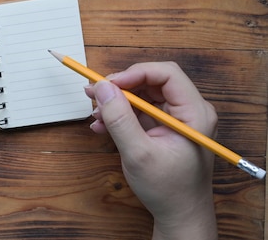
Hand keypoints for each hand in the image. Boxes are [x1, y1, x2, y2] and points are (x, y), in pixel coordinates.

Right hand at [86, 62, 217, 239]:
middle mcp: (188, 111)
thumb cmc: (168, 190)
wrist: (179, 216)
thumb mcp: (139, 154)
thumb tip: (102, 88)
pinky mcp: (164, 127)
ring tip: (96, 115)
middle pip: (152, 81)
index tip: (108, 83)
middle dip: (120, 87)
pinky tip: (102, 126)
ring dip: (116, 102)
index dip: (135, 73)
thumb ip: (119, 119)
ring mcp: (176, 119)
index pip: (166, 74)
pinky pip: (139, 110)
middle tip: (94, 93)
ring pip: (143, 94)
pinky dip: (119, 115)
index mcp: (194, 113)